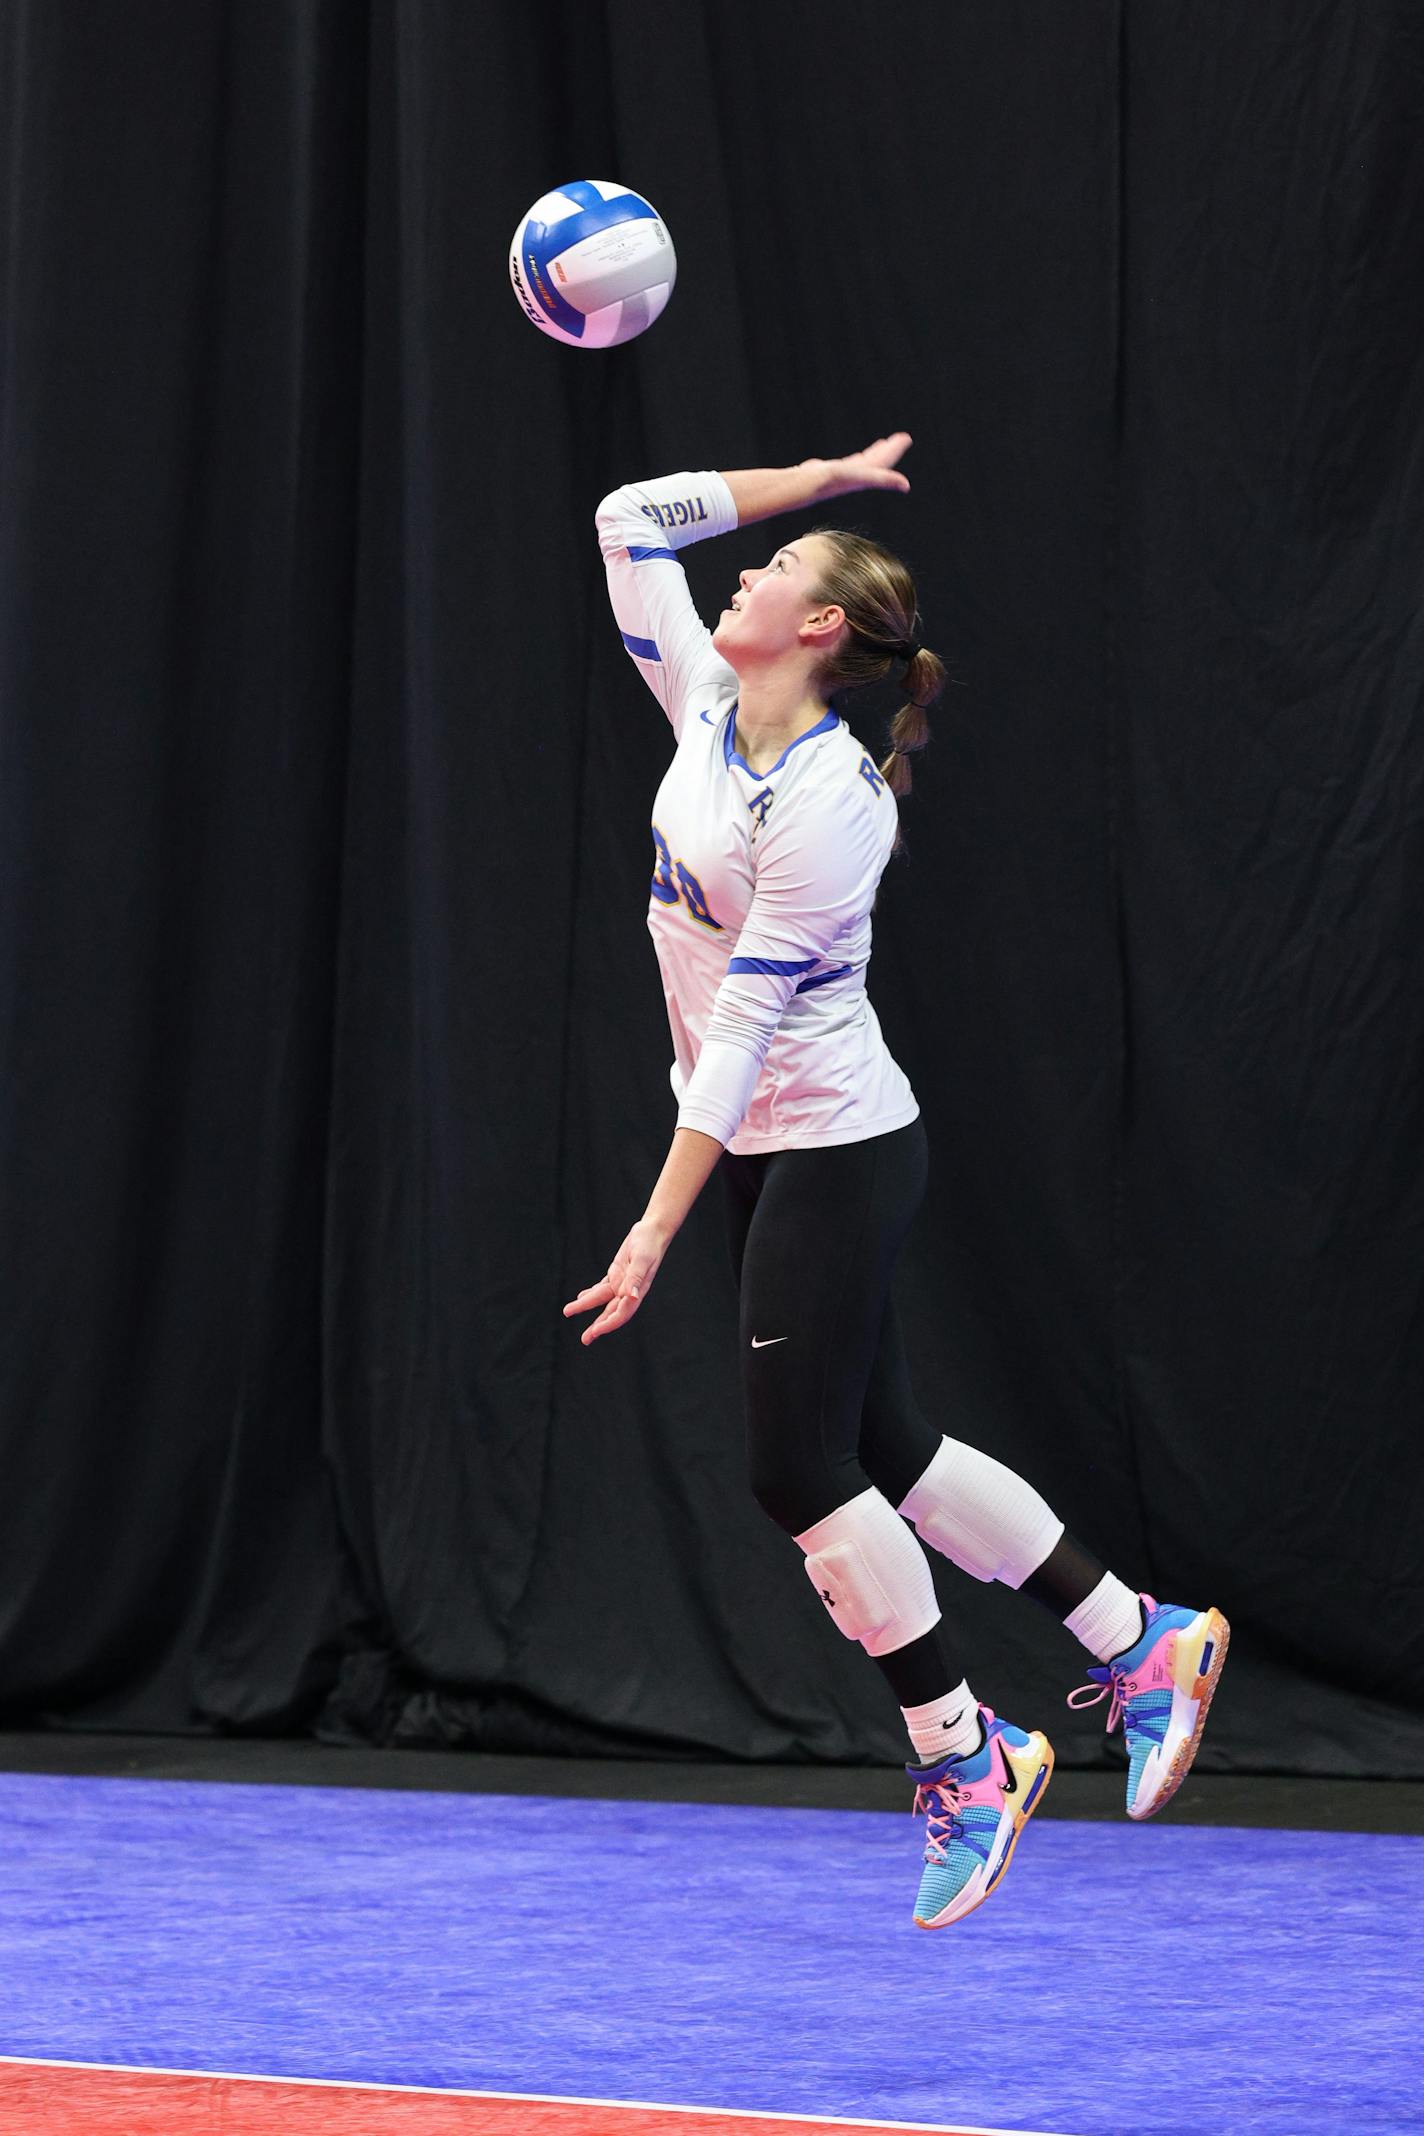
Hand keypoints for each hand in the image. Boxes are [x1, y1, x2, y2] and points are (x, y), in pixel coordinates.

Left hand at [563, 1218, 670, 1345]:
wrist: (653, 1230)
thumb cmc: (649, 1243)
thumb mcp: (642, 1259)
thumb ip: (636, 1279)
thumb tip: (632, 1297)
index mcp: (637, 1291)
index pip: (621, 1313)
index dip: (608, 1324)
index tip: (594, 1332)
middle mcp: (629, 1290)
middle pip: (611, 1313)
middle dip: (598, 1326)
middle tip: (585, 1340)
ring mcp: (622, 1282)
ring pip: (602, 1299)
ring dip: (586, 1306)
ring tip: (569, 1311)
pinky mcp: (617, 1273)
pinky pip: (602, 1287)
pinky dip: (591, 1293)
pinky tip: (581, 1297)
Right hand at [817, 431, 911, 501]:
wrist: (800, 487)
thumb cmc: (829, 481)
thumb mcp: (860, 475)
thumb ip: (884, 479)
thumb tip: (906, 485)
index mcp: (864, 476)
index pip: (884, 463)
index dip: (895, 452)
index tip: (905, 441)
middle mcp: (855, 477)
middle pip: (877, 462)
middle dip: (890, 450)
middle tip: (902, 438)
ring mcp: (843, 475)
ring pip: (864, 462)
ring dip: (875, 453)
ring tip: (883, 444)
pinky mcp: (830, 473)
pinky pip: (850, 464)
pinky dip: (859, 459)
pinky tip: (859, 458)